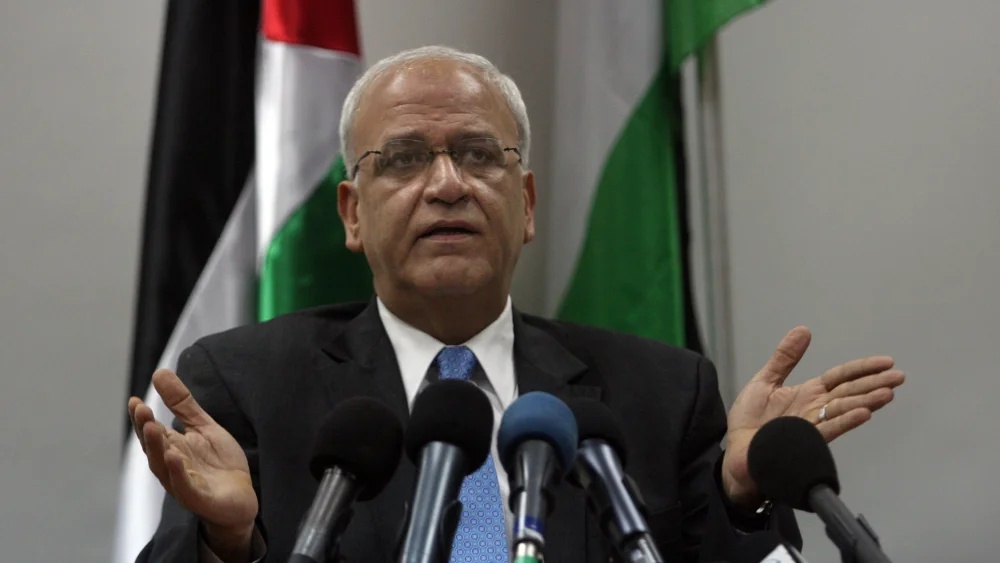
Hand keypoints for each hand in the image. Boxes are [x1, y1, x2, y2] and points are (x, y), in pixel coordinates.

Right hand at [128, 369, 257, 560]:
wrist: (241, 499)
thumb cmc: (218, 464)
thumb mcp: (203, 427)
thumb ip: (182, 404)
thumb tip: (159, 373)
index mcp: (171, 448)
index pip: (151, 431)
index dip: (142, 418)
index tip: (135, 401)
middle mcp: (171, 466)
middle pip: (154, 447)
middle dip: (146, 429)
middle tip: (141, 409)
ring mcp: (183, 484)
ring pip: (164, 466)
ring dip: (156, 447)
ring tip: (152, 427)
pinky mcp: (199, 498)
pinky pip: (184, 486)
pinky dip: (178, 472)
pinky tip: (174, 456)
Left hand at [720, 327, 904, 507]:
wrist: (738, 451)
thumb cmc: (750, 421)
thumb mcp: (765, 381)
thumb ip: (785, 358)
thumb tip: (804, 330)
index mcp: (809, 393)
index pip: (841, 377)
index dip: (863, 369)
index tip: (886, 362)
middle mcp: (815, 408)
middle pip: (850, 392)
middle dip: (874, 384)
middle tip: (899, 377)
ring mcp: (812, 424)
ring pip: (844, 410)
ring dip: (866, 401)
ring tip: (887, 393)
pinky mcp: (804, 439)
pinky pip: (828, 428)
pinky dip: (846, 420)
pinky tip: (863, 413)